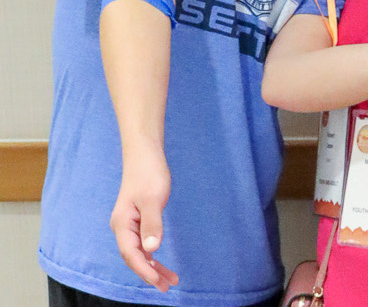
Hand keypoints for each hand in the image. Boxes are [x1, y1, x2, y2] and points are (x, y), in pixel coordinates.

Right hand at [109, 151, 178, 291]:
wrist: (145, 155)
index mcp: (122, 224)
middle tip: (168, 286)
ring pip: (140, 252)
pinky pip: (143, 243)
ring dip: (153, 267)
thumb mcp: (153, 199)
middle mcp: (123, 227)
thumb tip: (152, 248)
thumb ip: (152, 224)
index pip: (132, 254)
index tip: (158, 282)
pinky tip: (160, 264)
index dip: (144, 271)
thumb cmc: (148, 174)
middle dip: (150, 274)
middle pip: (135, 257)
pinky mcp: (138, 220)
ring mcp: (129, 224)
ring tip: (170, 279)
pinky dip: (152, 255)